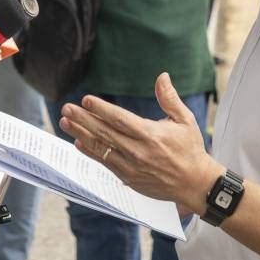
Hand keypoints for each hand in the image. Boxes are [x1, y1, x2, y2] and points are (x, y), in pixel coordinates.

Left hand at [59, 72, 221, 211]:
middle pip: (105, 132)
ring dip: (81, 134)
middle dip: (83, 119)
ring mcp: (131, 166)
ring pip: (101, 147)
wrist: (194, 183)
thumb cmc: (190, 149)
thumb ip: (170, 98)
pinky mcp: (128, 177)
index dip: (102, 110)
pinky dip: (90, 152)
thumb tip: (162, 76)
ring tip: (65, 122)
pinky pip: (105, 162)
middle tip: (67, 108)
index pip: (121, 120)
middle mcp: (139, 151)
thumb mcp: (185, 120)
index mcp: (151, 135)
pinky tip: (78, 142)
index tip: (86, 100)